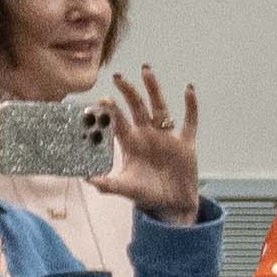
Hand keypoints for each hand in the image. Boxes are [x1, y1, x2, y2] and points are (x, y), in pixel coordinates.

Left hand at [102, 63, 206, 218]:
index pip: (118, 122)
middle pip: (136, 108)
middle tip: (118, 76)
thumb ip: (107, 184)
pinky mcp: (185, 143)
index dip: (112, 111)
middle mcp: (147, 135)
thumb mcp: (125, 189)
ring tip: (146, 71)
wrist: (172, 205)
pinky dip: (190, 106)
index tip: (103, 99)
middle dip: (128, 92)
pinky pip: (189, 121)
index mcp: (131, 144)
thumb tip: (87, 179)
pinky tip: (189, 89)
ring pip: (159, 108)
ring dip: (153, 90)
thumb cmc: (146, 195)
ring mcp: (167, 137)